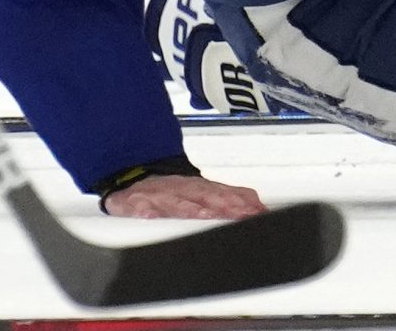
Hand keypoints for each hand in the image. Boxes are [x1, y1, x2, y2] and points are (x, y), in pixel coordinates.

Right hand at [103, 173, 265, 219]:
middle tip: (239, 214)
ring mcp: (159, 196)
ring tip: (204, 214)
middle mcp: (183, 190)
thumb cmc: (174, 191)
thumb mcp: (204, 192)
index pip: (225, 194)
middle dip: (223, 205)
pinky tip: (149, 216)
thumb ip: (231, 198)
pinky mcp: (136, 202)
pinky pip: (139, 206)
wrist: (136, 179)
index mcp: (200, 189)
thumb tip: (260, 208)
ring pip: (175, 202)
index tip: (256, 212)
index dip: (241, 202)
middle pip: (205, 196)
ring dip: (190, 208)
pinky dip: (145, 210)